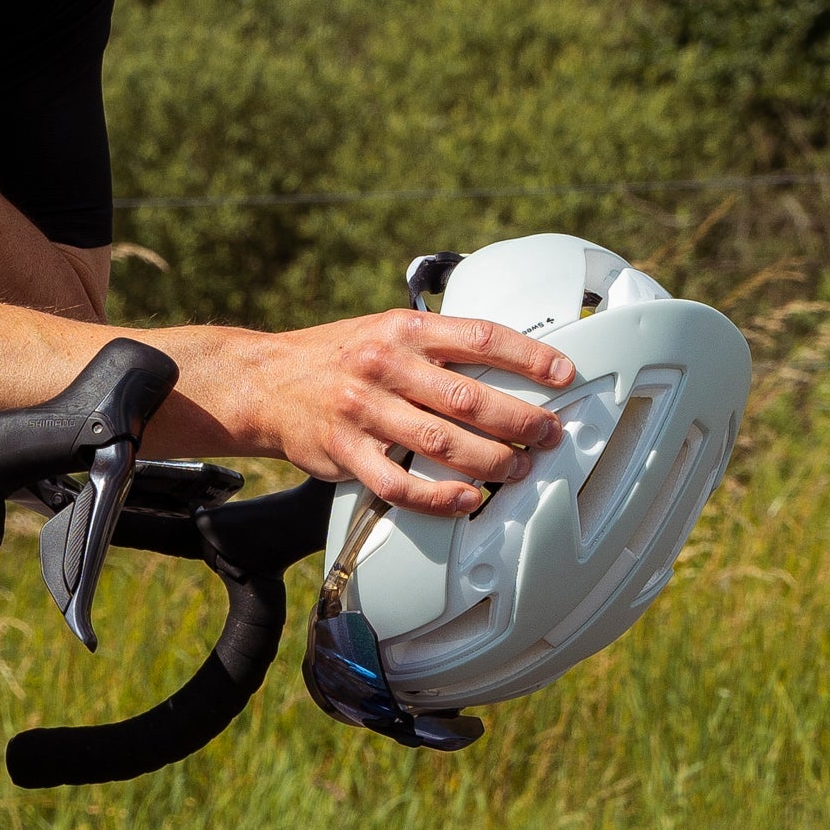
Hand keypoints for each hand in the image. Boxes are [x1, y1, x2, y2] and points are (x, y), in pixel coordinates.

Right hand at [187, 308, 574, 517]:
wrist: (266, 381)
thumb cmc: (338, 357)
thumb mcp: (385, 328)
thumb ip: (437, 344)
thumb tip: (504, 363)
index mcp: (403, 330)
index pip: (479, 338)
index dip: (528, 356)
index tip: (564, 374)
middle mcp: (385, 366)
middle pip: (468, 397)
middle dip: (519, 419)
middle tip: (549, 434)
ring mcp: (364, 412)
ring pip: (440, 443)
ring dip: (489, 460)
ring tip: (518, 469)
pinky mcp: (345, 453)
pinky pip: (399, 484)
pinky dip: (438, 497)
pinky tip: (467, 500)